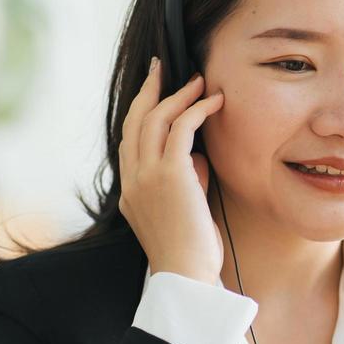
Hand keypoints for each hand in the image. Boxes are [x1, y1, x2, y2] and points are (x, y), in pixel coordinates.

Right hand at [118, 58, 226, 285]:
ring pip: (155, 119)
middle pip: (135, 120)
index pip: (130, 139)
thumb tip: (198, 155)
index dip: (142, 111)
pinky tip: (214, 102)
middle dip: (149, 90)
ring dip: (178, 95)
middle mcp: (132, 179)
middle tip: (162, 67)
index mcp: (130, 190)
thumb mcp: (185, 208)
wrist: (187, 276)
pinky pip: (181, 129)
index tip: (154, 91)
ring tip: (199, 81)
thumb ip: (187, 179)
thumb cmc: (192, 250)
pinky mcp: (169, 175)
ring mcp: (146, 176)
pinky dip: (197, 110)